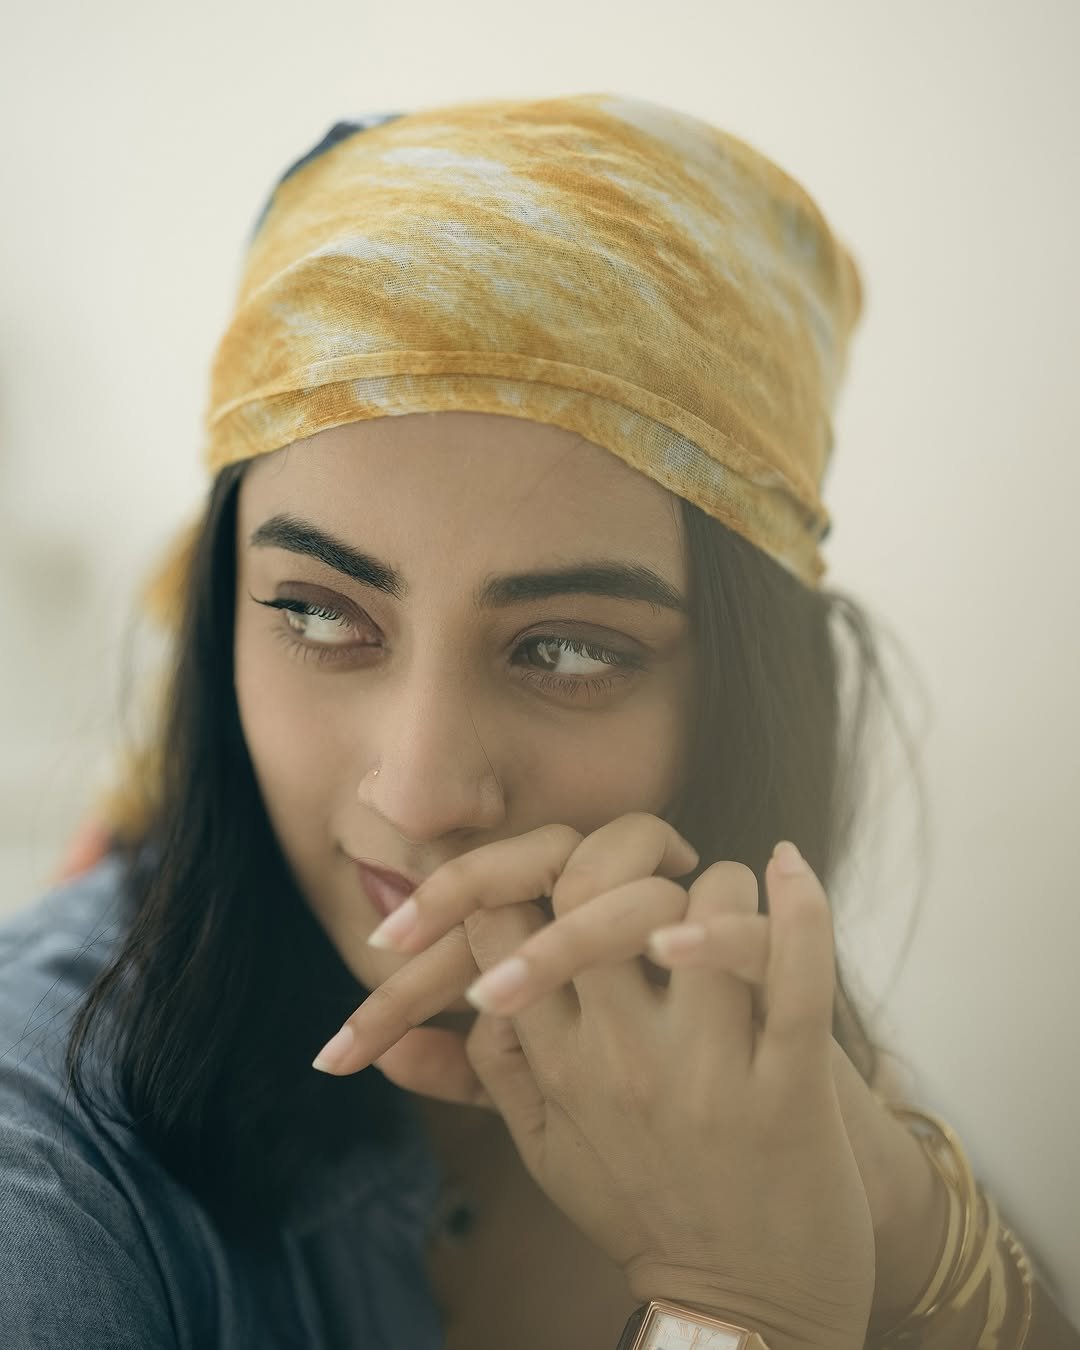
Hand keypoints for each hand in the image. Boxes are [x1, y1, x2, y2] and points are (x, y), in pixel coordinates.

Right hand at [315, 815, 874, 1347]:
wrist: (743, 1312)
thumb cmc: (641, 1211)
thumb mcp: (542, 1149)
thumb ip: (484, 1076)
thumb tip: (404, 1037)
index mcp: (555, 1062)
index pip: (503, 918)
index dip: (518, 867)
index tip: (561, 862)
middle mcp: (620, 1055)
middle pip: (591, 889)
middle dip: (619, 850)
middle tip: (654, 855)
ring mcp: (707, 1069)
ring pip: (703, 903)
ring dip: (718, 881)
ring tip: (724, 895)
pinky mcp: (792, 1087)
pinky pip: (796, 972)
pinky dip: (801, 910)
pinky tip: (790, 865)